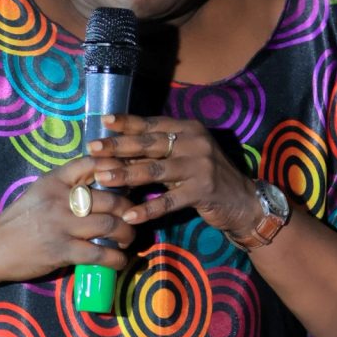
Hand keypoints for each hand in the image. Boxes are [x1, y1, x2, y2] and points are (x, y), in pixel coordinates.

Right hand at [0, 156, 135, 282]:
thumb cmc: (18, 220)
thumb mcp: (40, 192)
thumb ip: (67, 186)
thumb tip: (101, 185)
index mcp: (54, 180)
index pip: (91, 164)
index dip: (116, 167)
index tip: (129, 176)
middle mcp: (60, 198)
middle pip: (109, 198)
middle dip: (128, 209)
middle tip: (133, 216)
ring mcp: (61, 225)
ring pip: (109, 224)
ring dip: (126, 234)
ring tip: (128, 239)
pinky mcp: (62, 250)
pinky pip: (99, 253)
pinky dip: (115, 258)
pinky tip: (119, 260)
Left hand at [87, 115, 260, 239]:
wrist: (244, 201)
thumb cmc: (207, 177)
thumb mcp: (186, 157)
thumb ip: (160, 152)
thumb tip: (119, 151)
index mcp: (188, 129)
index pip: (152, 123)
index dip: (127, 123)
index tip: (103, 121)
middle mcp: (194, 142)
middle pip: (149, 143)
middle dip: (118, 146)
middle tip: (93, 149)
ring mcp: (200, 166)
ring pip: (155, 170)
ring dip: (126, 174)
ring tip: (102, 178)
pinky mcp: (203, 191)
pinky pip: (169, 201)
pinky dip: (147, 209)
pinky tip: (129, 215)